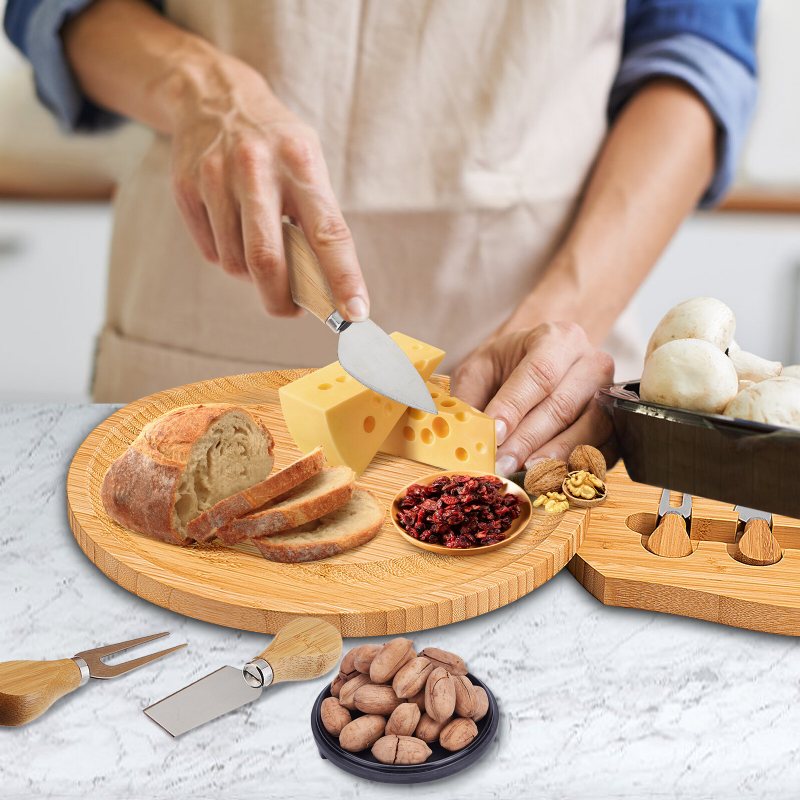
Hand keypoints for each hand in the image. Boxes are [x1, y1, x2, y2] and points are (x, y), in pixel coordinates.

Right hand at [169, 55, 367, 318]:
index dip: (344, 278)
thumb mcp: (307, 163)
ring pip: (235, 263)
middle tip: (289, 310)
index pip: (328, 233)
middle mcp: (256, 168)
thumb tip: (322, 288)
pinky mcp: (186, 188)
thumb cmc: (276, 144)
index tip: (356, 312)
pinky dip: (228, 257)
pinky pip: (211, 251)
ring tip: (259, 251)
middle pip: (267, 259)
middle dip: (280, 299)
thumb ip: (315, 219)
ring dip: (252, 275)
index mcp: (301, 163)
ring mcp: (216, 177)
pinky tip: (233, 231)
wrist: (213, 95)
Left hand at [451, 322, 614, 475]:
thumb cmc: (509, 365)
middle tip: (502, 464)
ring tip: (527, 475)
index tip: (493, 434)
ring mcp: (610, 393)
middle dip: (529, 440)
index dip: (515, 407)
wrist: (546, 361)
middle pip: (564, 405)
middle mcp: (592, 362)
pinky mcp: (619, 423)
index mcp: (557, 339)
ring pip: (590, 429)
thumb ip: (470, 397)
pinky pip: (608, 449)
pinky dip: (581, 467)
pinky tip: (555, 480)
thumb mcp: (481, 368)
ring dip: (556, 457)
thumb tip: (464, 435)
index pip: (539, 373)